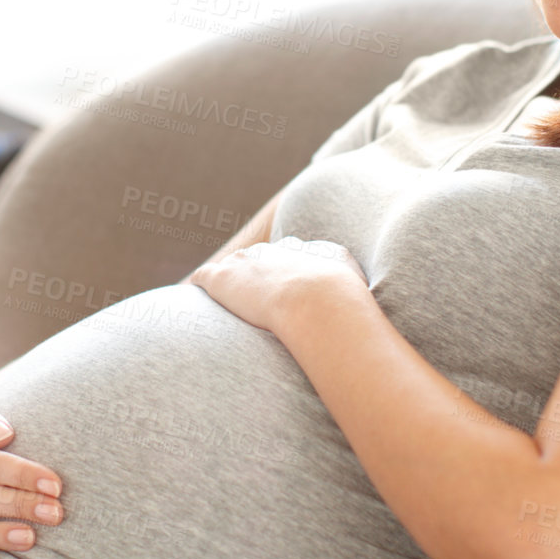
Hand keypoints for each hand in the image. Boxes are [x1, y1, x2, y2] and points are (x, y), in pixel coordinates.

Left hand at [188, 236, 369, 335]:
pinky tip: (192, 297)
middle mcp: (274, 250)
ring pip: (232, 265)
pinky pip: (205, 278)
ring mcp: (246, 262)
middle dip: (257, 270)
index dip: (288, 269)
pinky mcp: (223, 278)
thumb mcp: (359, 287)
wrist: (316, 300)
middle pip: (261, 256)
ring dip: (229, 280)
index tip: (288, 284)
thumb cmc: (343, 302)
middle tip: (255, 292)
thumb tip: (367, 308)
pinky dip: (201, 287)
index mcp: (306, 250)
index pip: (293, 253)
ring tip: (222, 296)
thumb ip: (356, 289)